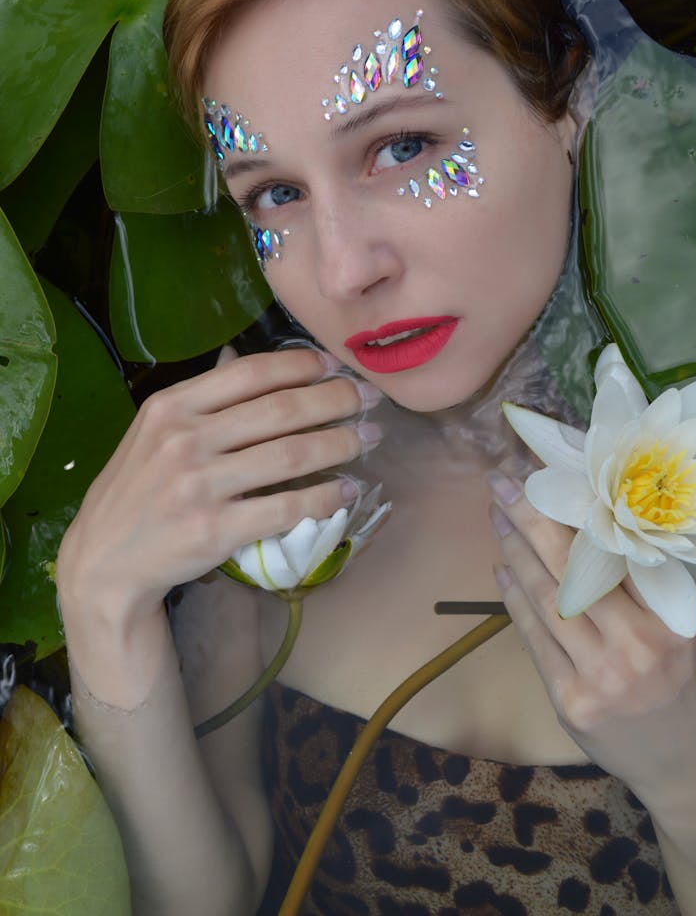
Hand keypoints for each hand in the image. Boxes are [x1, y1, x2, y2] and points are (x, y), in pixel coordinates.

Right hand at [57, 346, 382, 632]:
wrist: (104, 561)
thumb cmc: (139, 490)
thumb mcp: (154, 431)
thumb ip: (202, 399)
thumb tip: (246, 356)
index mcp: (172, 406)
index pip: (251, 372)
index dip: (302, 365)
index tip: (335, 366)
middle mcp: (184, 440)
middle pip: (280, 409)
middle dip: (336, 400)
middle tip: (369, 399)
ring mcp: (199, 486)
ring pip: (291, 455)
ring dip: (341, 444)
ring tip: (368, 439)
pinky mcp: (214, 531)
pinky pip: (286, 508)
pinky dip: (324, 498)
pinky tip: (345, 491)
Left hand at [488, 472, 695, 819]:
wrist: (688, 770)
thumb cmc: (690, 687)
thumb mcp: (688, 629)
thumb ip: (648, 586)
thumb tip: (591, 525)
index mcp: (674, 619)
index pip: (616, 550)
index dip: (576, 509)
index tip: (547, 476)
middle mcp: (639, 646)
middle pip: (572, 566)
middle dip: (531, 517)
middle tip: (503, 482)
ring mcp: (602, 677)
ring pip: (546, 598)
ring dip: (516, 552)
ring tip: (499, 519)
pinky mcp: (572, 702)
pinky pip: (535, 638)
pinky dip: (514, 600)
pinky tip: (503, 570)